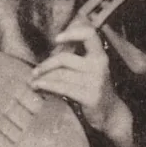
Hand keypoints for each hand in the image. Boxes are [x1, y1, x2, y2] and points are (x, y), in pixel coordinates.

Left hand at [29, 17, 136, 146]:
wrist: (111, 113)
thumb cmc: (94, 87)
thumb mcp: (91, 69)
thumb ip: (76, 57)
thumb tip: (52, 47)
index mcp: (100, 55)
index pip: (89, 34)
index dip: (72, 33)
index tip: (56, 39)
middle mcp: (99, 66)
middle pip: (64, 58)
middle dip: (46, 64)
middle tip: (36, 71)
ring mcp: (95, 81)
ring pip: (60, 74)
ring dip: (43, 77)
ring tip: (34, 81)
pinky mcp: (89, 96)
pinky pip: (62, 87)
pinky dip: (46, 86)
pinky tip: (38, 86)